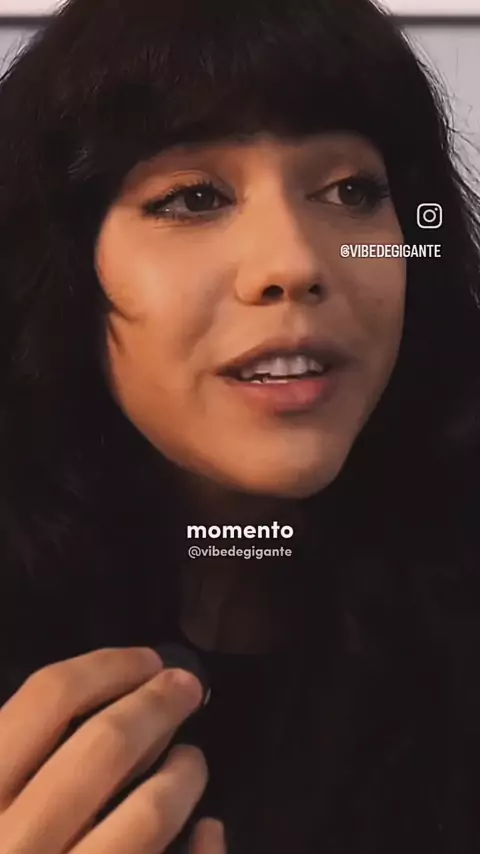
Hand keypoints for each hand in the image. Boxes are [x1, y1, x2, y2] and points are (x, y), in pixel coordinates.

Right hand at [0, 647, 225, 852]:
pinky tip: (209, 832)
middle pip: (106, 745)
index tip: (146, 661)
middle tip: (188, 690)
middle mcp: (15, 841)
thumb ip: (10, 760)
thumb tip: (74, 710)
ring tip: (193, 762)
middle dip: (159, 704)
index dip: (106, 667)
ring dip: (185, 773)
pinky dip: (201, 848)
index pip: (46, 700)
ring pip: (148, 814)